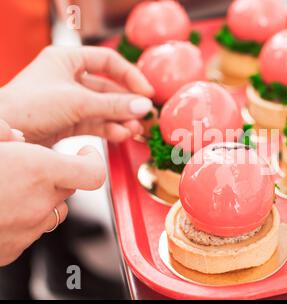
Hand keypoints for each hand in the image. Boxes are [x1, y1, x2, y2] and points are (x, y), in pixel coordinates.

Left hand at [0, 46, 154, 146]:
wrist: (4, 135)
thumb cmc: (27, 107)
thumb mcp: (77, 102)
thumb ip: (113, 105)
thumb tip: (144, 106)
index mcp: (66, 60)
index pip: (108, 61)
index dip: (130, 76)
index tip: (146, 91)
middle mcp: (69, 78)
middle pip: (108, 88)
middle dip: (127, 103)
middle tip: (144, 115)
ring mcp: (69, 101)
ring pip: (103, 108)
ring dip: (120, 118)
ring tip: (134, 129)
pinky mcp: (67, 121)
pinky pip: (95, 123)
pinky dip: (109, 129)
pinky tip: (121, 134)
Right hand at [0, 143, 105, 265]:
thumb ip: (5, 134)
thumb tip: (15, 135)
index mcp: (36, 171)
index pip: (94, 173)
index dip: (93, 161)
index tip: (86, 154)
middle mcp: (39, 203)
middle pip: (69, 190)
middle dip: (57, 178)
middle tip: (29, 170)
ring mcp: (27, 230)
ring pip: (53, 213)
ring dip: (42, 202)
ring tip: (13, 192)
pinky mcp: (12, 250)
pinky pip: (31, 233)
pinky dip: (23, 222)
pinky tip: (3, 211)